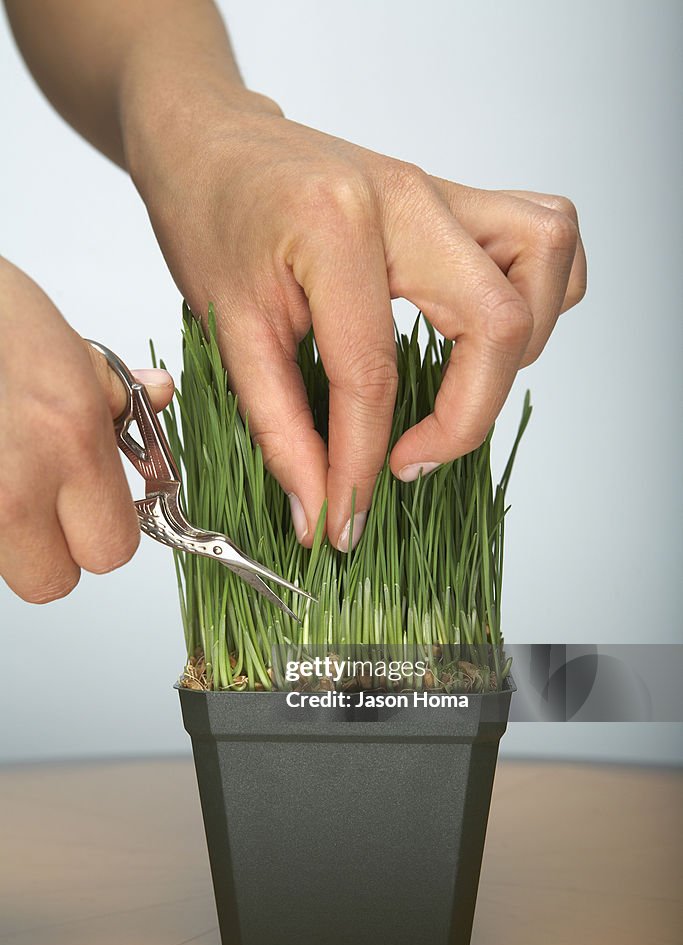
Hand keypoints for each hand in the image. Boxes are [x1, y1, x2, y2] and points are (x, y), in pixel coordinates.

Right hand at [0, 257, 173, 602]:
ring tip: (12, 471)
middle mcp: (18, 480)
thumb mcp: (70, 348)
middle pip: (52, 582)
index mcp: (71, 439)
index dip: (108, 532)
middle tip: (52, 507)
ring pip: (7, 563)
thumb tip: (159, 396)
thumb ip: (119, 395)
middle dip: (58, 553)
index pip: (113, 549)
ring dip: (14, 535)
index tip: (100, 510)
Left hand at [126, 89, 585, 550]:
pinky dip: (539, 292)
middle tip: (410, 459)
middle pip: (495, 324)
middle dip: (465, 419)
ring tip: (462, 389)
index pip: (373, 373)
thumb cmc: (209, 218)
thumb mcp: (228, 329)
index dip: (362, 462)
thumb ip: (280, 428)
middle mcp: (406, 200)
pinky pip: (544, 235)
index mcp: (334, 228)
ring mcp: (441, 190)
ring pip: (544, 260)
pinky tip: (488, 333)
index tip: (347, 514)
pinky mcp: (456, 197)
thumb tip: (319, 510)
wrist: (210, 143)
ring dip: (520, 347)